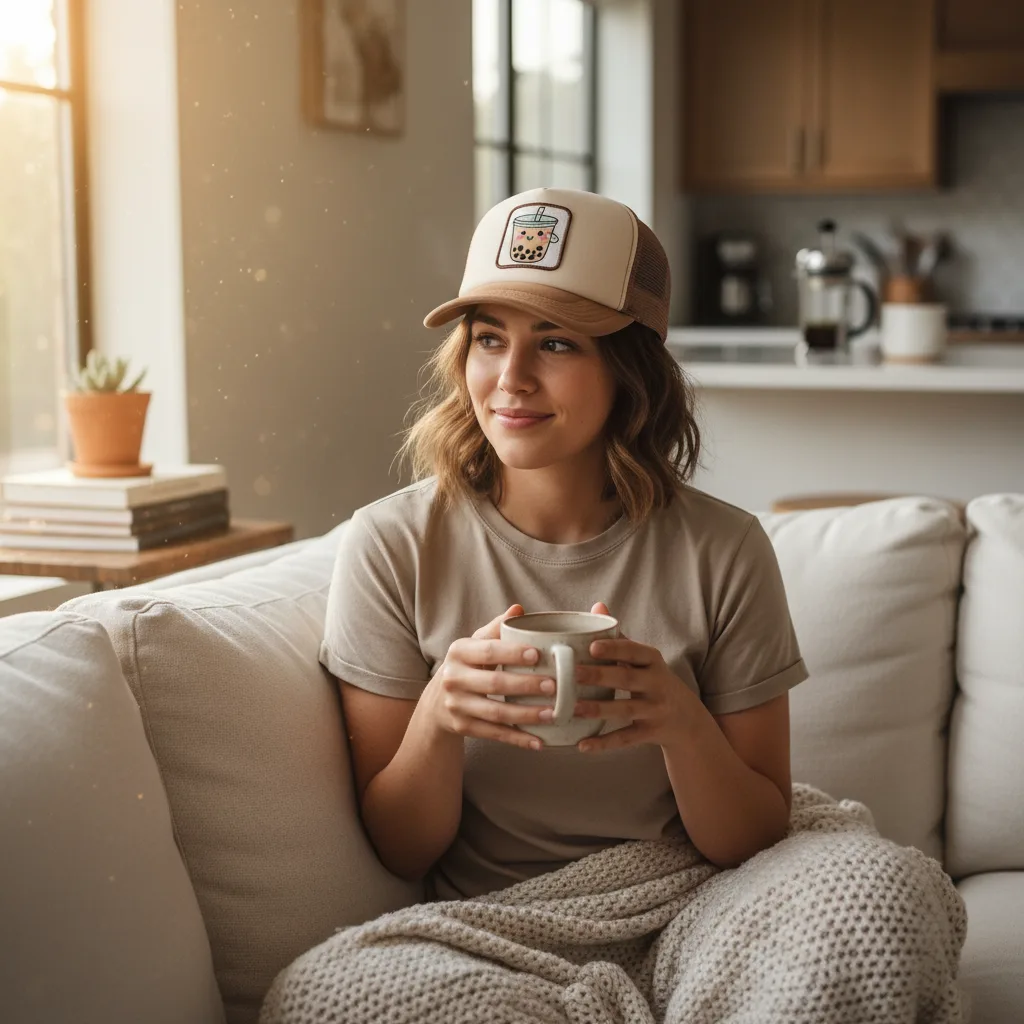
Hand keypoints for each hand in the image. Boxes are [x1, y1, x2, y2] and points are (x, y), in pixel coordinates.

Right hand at [426, 604, 554, 750]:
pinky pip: (494, 734)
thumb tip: (519, 609)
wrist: (437, 701)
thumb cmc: (467, 666)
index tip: (538, 654)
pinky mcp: (462, 727)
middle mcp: (453, 678)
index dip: (513, 653)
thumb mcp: (475, 644)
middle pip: (494, 683)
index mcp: (459, 651)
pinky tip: (539, 741)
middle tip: (554, 686)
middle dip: (525, 685)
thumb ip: (496, 629)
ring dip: (526, 715)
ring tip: (552, 713)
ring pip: (495, 712)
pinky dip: (517, 739)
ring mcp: (456, 705)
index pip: (488, 651)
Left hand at [574, 602, 699, 753]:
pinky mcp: (651, 733)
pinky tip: (582, 745)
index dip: (614, 648)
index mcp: (653, 661)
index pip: (634, 651)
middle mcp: (657, 684)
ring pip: (626, 709)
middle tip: (572, 674)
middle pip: (628, 678)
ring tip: (573, 708)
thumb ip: (620, 637)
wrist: (688, 720)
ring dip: (599, 709)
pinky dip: (605, 743)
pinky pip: (626, 738)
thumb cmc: (654, 681)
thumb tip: (597, 606)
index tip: (591, 646)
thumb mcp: (644, 659)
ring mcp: (656, 710)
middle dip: (600, 676)